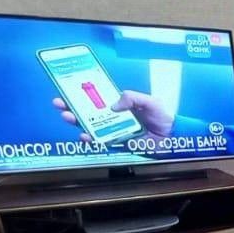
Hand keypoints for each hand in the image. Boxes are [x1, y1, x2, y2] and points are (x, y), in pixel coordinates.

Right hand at [54, 90, 176, 140]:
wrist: (173, 137)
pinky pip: (102, 141)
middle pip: (89, 112)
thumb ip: (131, 98)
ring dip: (78, 122)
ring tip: (67, 116)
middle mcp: (115, 117)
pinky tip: (84, 135)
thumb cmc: (163, 117)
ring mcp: (115, 130)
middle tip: (60, 103)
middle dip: (73, 107)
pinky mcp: (119, 143)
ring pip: (92, 126)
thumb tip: (113, 105)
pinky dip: (92, 138)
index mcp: (120, 105)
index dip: (82, 95)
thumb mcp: (149, 101)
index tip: (67, 89)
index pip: (97, 99)